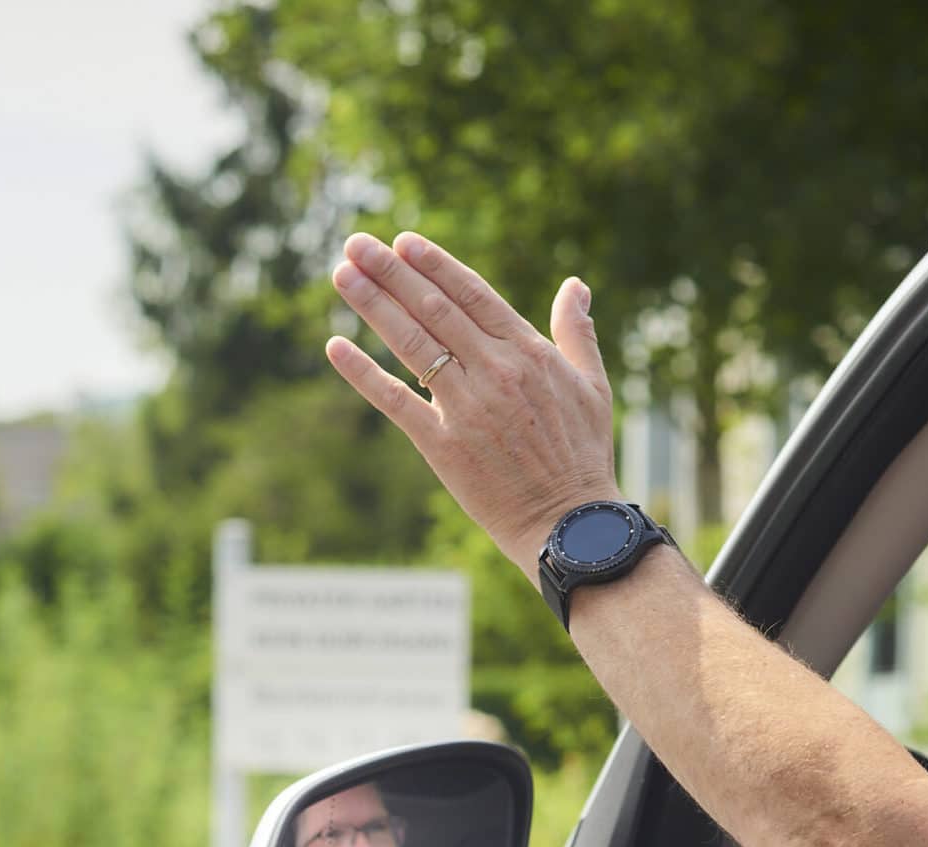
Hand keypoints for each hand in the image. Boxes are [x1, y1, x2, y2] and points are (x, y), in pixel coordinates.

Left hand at [324, 232, 621, 577]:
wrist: (568, 523)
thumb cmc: (582, 455)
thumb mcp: (592, 386)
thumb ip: (576, 332)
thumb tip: (574, 286)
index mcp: (529, 352)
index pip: (472, 295)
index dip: (434, 265)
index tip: (403, 241)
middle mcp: (496, 371)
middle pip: (433, 309)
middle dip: (392, 272)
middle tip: (356, 243)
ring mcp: (468, 407)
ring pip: (412, 344)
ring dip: (373, 306)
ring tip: (342, 274)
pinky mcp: (443, 445)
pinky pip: (395, 401)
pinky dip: (363, 373)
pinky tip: (335, 346)